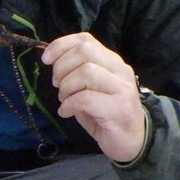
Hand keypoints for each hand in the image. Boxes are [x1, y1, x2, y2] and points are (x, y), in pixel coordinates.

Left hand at [41, 33, 146, 163]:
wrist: (133, 140)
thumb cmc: (105, 114)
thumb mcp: (88, 89)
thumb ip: (75, 73)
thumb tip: (51, 60)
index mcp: (111, 62)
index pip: (86, 40)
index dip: (61, 45)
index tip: (46, 59)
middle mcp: (119, 70)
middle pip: (84, 52)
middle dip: (62, 67)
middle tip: (57, 85)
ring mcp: (122, 88)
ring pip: (86, 72)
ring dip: (66, 87)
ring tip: (65, 100)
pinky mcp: (119, 108)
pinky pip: (86, 98)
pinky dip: (69, 104)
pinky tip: (66, 112)